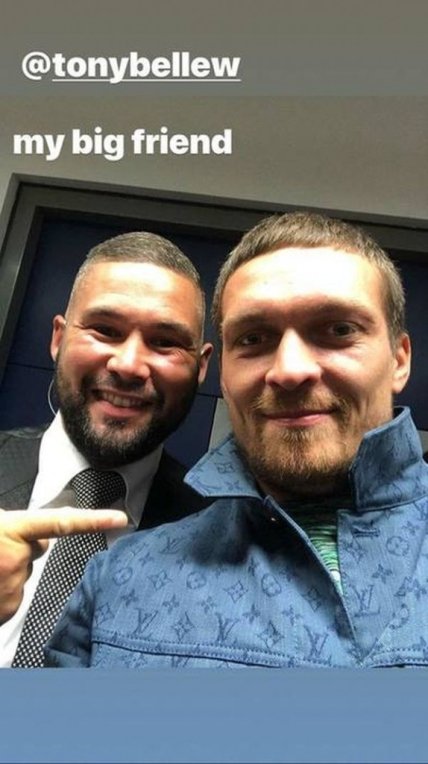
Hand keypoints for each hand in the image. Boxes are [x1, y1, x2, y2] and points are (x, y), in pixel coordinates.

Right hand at [0, 507, 127, 623]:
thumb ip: (10, 522)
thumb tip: (22, 522)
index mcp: (12, 530)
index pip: (62, 524)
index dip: (94, 521)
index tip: (119, 519)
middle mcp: (17, 558)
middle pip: (38, 548)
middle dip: (22, 547)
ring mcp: (13, 586)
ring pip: (23, 574)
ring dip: (8, 572)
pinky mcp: (7, 610)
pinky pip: (14, 595)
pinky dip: (2, 593)